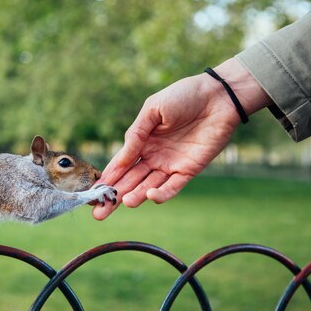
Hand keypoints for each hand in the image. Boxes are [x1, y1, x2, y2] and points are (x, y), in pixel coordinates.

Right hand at [93, 58, 270, 219]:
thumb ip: (136, 134)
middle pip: (129, 181)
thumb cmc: (183, 96)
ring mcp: (170, 165)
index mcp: (141, 141)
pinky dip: (161, 194)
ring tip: (123, 203)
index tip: (92, 194)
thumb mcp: (153, 110)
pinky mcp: (188, 170)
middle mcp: (153, 156)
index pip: (120, 165)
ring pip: (148, 186)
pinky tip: (149, 195)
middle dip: (114, 197)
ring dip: (135, 196)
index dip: (107, 179)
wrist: (218, 96)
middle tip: (99, 213)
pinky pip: (172, 187)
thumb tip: (121, 159)